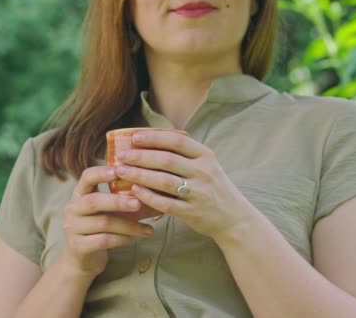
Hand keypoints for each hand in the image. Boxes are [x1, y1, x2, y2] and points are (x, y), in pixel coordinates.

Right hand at [60, 166, 154, 278]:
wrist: (83, 259)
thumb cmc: (101, 228)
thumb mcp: (114, 212)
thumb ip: (132, 201)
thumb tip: (161, 194)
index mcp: (80, 194)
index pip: (87, 177)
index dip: (102, 172)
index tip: (120, 170)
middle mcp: (72, 208)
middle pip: (94, 201)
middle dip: (118, 201)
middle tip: (138, 203)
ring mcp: (73, 228)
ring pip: (103, 223)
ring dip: (128, 225)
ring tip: (148, 229)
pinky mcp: (78, 246)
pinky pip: (103, 240)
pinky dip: (122, 239)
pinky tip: (134, 239)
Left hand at [114, 130, 254, 240]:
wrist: (234, 218)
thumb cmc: (213, 188)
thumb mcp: (206, 165)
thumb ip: (184, 155)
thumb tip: (149, 141)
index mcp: (205, 156)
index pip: (177, 140)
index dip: (154, 138)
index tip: (134, 137)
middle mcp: (203, 172)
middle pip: (166, 160)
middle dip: (140, 156)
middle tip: (121, 156)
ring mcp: (199, 193)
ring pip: (164, 181)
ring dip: (139, 175)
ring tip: (122, 171)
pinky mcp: (193, 212)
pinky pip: (166, 204)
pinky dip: (148, 197)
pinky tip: (134, 191)